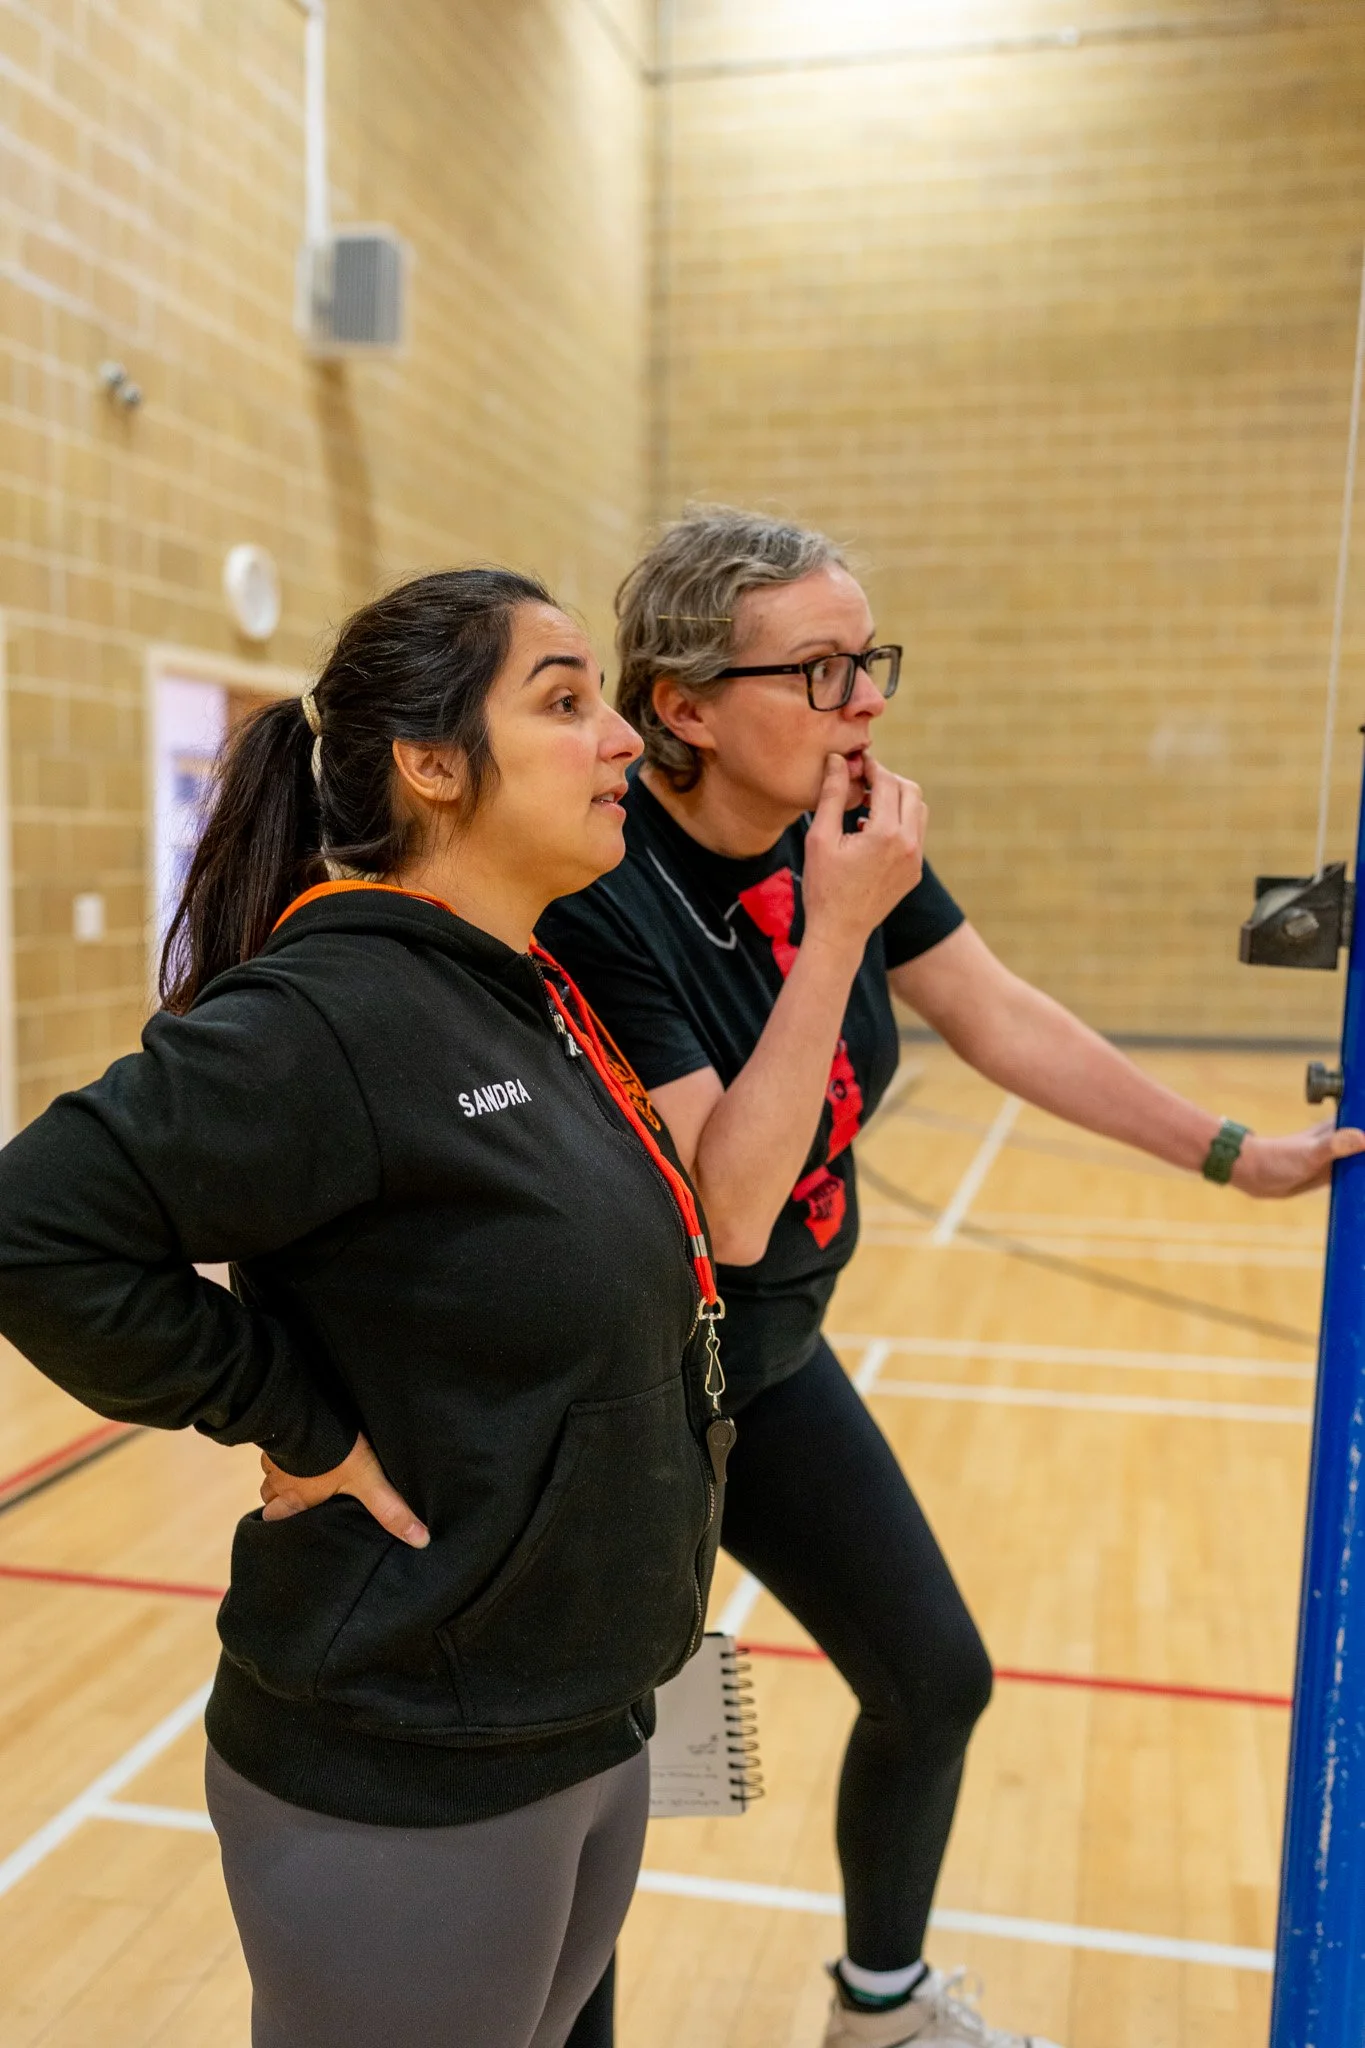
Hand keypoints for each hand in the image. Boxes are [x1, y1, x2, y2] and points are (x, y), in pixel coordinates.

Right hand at [261, 1432, 429, 1546]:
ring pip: (270, 1471)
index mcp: (296, 1498)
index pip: (274, 1519)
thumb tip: (419, 1540)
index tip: (285, 1526)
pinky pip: (274, 1444)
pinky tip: (299, 1439)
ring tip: (298, 1469)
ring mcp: (275, 1454)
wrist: (307, 1412)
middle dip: (278, 1499)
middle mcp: (279, 1480)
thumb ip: (389, 1509)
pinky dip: (284, 1446)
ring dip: (281, 1472)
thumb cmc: (333, 1452)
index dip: (279, 1523)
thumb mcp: (367, 1481)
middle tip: (293, 1497)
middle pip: (269, 1497)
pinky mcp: (278, 1429)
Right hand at [803, 753, 926, 956]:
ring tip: (867, 803)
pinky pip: (916, 834)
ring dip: (897, 799)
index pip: (887, 782)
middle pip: (910, 790)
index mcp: (886, 834)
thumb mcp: (820, 837)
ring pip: (918, 810)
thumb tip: (838, 760)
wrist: (839, 931)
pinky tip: (871, 830)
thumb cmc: (823, 886)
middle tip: (862, 781)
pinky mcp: (915, 871)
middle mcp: (909, 845)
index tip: (855, 763)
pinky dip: (899, 822)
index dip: (871, 767)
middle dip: (887, 780)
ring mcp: (916, 860)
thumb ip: (832, 794)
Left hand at [1230, 1121, 1364, 1197]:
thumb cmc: (1277, 1158)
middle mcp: (1343, 1140)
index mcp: (1341, 1128)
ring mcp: (1339, 1157)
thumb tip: (1364, 1138)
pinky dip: (1364, 1181)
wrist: (1253, 1174)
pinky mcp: (1332, 1174)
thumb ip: (1335, 1145)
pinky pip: (1356, 1176)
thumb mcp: (1309, 1153)